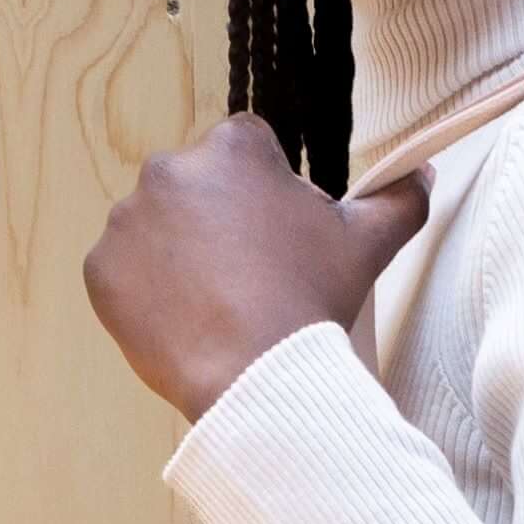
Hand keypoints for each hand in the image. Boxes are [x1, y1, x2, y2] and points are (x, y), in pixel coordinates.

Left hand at [83, 114, 430, 423]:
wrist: (254, 374)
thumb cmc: (309, 300)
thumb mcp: (367, 244)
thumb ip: (399, 198)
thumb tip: (423, 173)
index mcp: (233, 148)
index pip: (248, 151)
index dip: (266, 194)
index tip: (277, 237)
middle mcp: (170, 169)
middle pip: (198, 187)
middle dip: (218, 220)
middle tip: (250, 275)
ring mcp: (128, 219)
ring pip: (158, 227)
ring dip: (179, 253)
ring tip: (217, 302)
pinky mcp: (100, 268)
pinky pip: (122, 270)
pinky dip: (146, 290)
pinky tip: (185, 318)